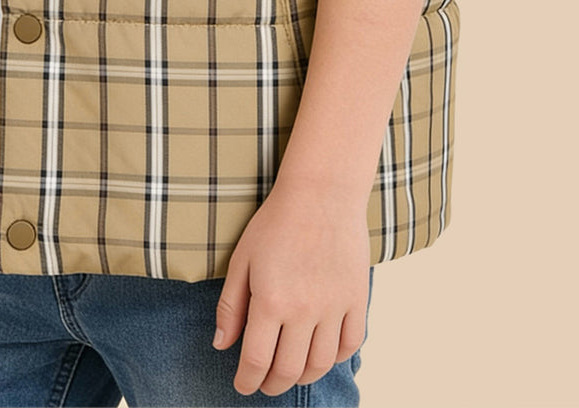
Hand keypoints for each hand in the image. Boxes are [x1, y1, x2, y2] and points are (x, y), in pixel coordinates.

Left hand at [213, 180, 369, 397]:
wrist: (321, 193)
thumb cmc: (276, 223)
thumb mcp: (242, 259)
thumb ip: (231, 306)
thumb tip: (222, 346)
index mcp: (270, 301)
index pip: (256, 361)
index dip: (247, 381)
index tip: (243, 386)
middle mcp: (303, 310)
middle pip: (288, 370)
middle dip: (272, 385)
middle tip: (265, 384)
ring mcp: (333, 306)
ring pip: (319, 364)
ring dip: (302, 377)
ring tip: (291, 372)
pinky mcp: (356, 299)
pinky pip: (350, 345)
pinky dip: (335, 358)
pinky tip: (321, 352)